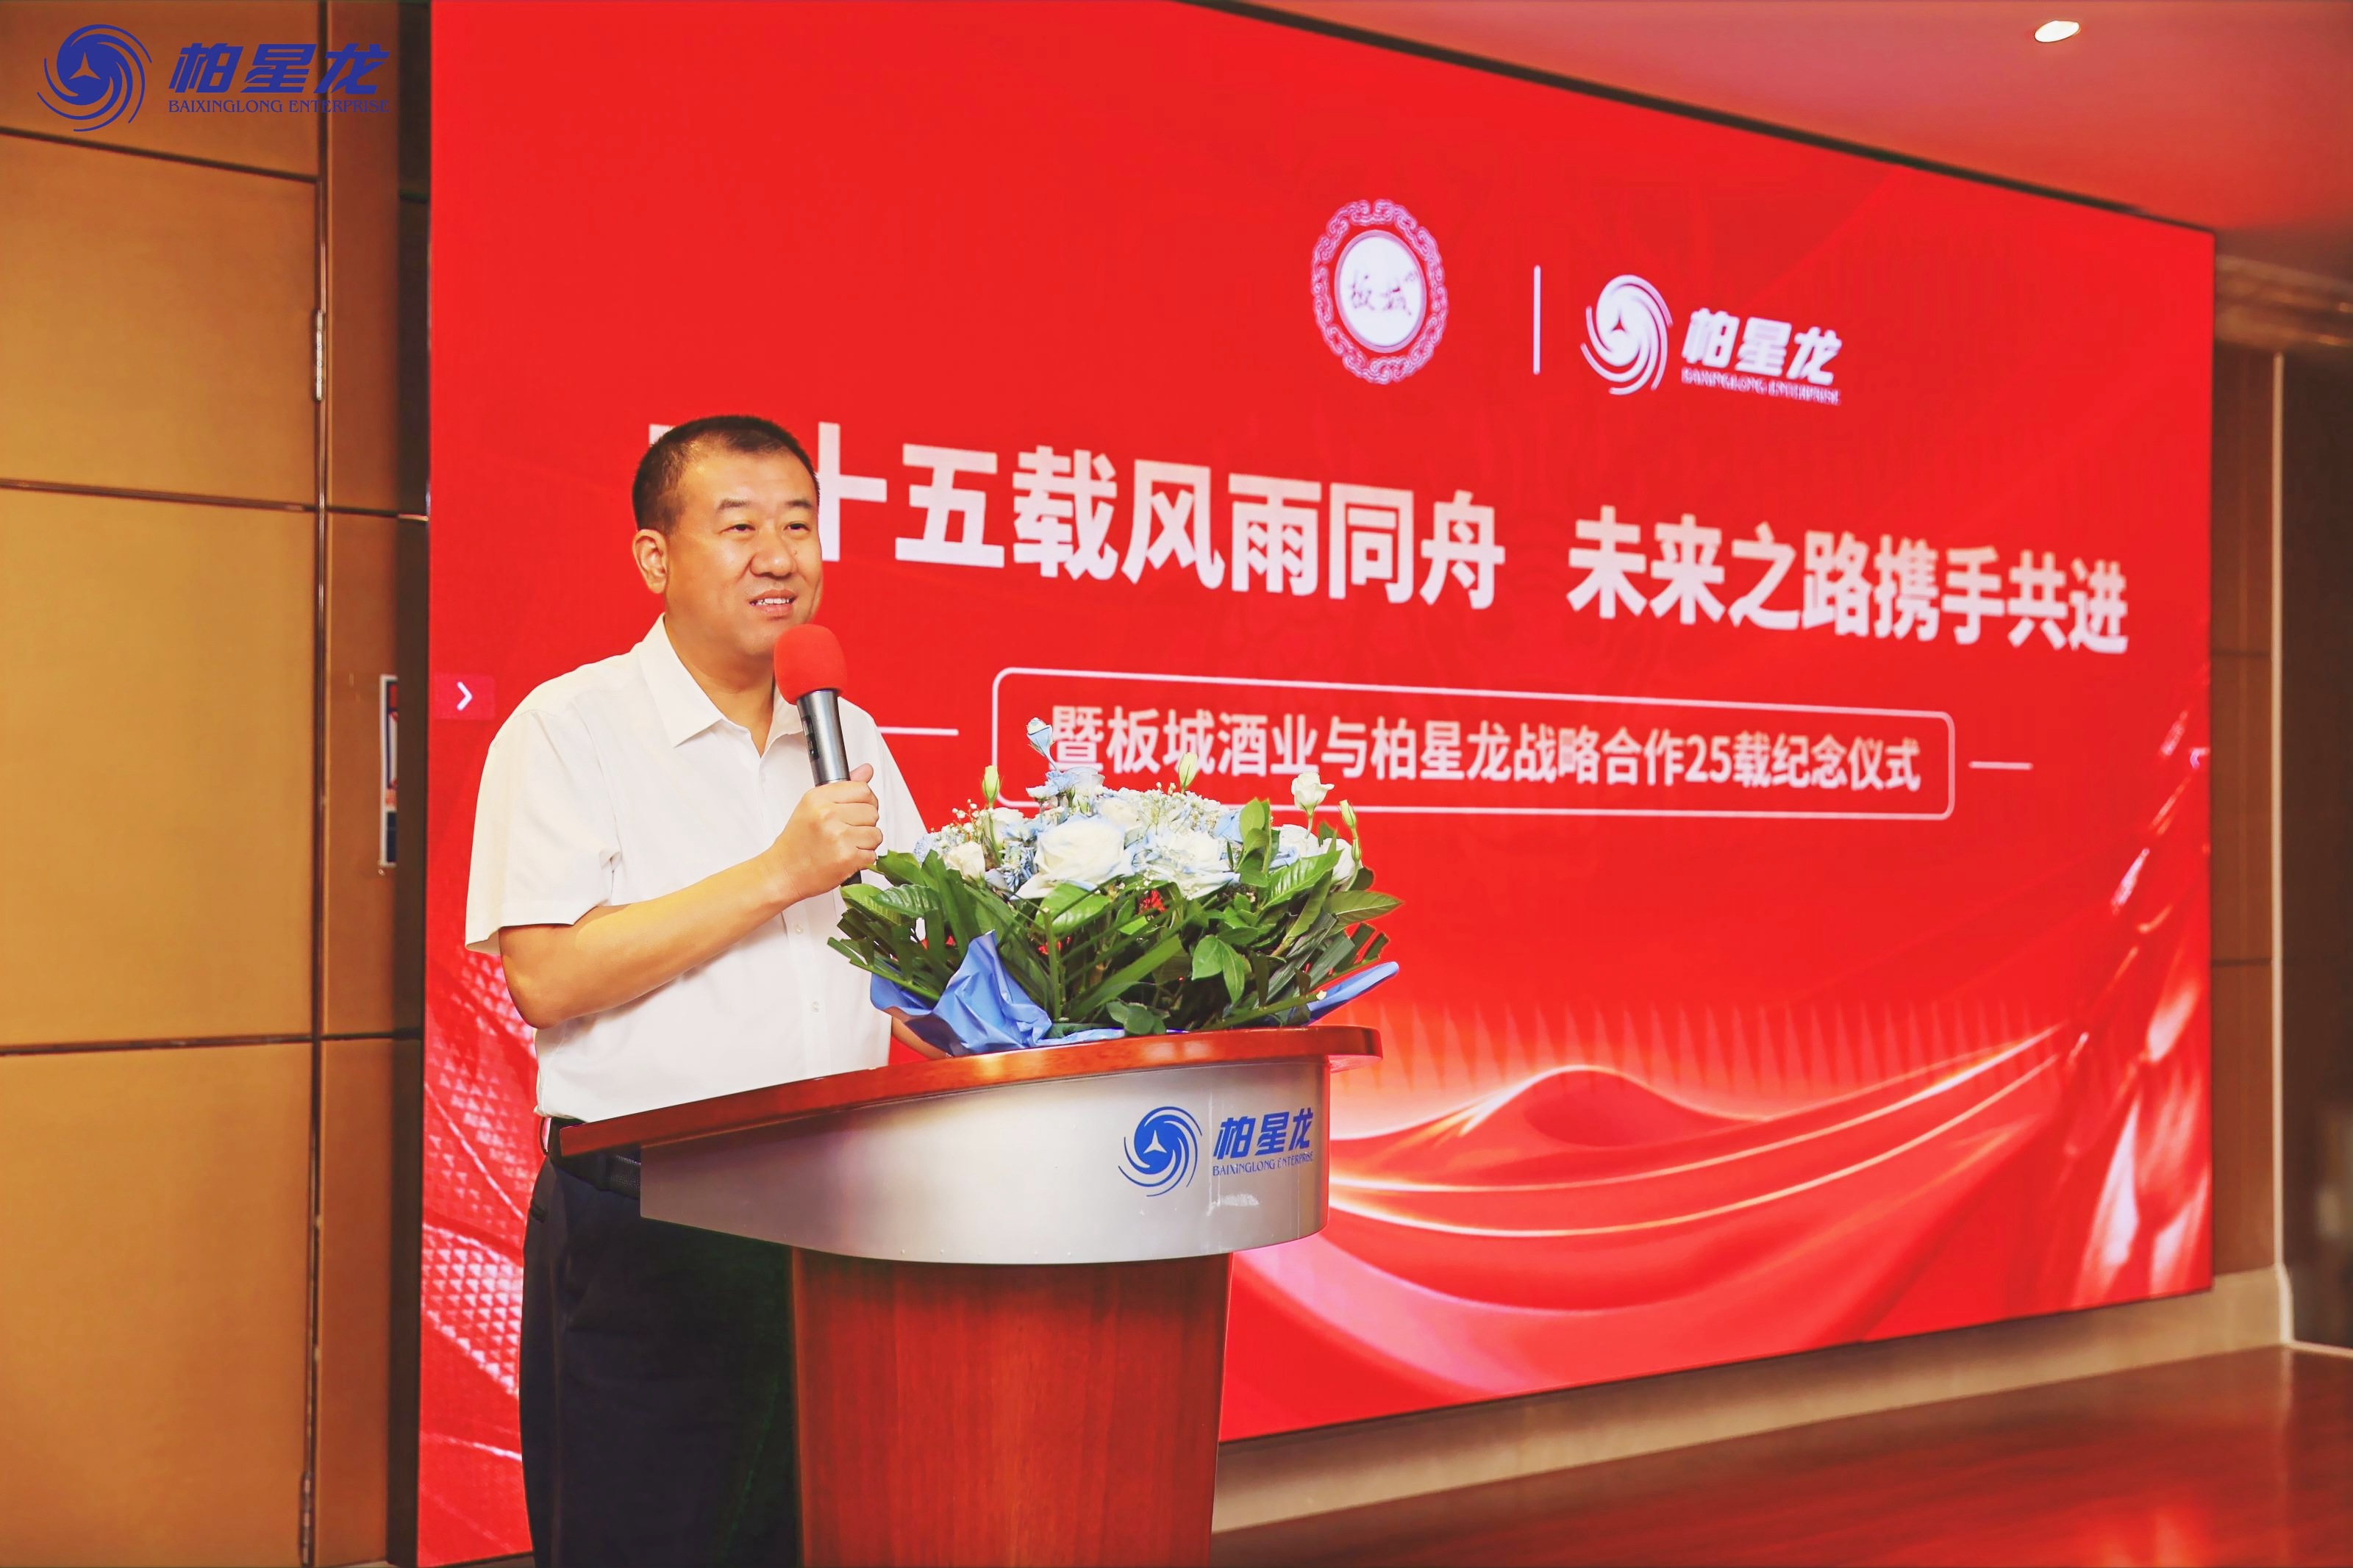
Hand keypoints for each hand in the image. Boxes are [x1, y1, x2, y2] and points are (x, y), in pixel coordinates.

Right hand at [770, 762, 881, 901]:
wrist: (783, 872)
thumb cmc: (797, 842)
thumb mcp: (813, 807)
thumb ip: (843, 788)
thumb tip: (866, 771)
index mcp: (818, 798)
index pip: (863, 789)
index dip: (866, 801)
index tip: (857, 810)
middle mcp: (827, 814)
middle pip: (872, 811)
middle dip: (865, 824)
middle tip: (847, 832)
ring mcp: (838, 836)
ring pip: (876, 834)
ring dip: (866, 843)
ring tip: (846, 845)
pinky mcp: (846, 857)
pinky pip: (872, 854)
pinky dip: (863, 859)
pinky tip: (845, 857)